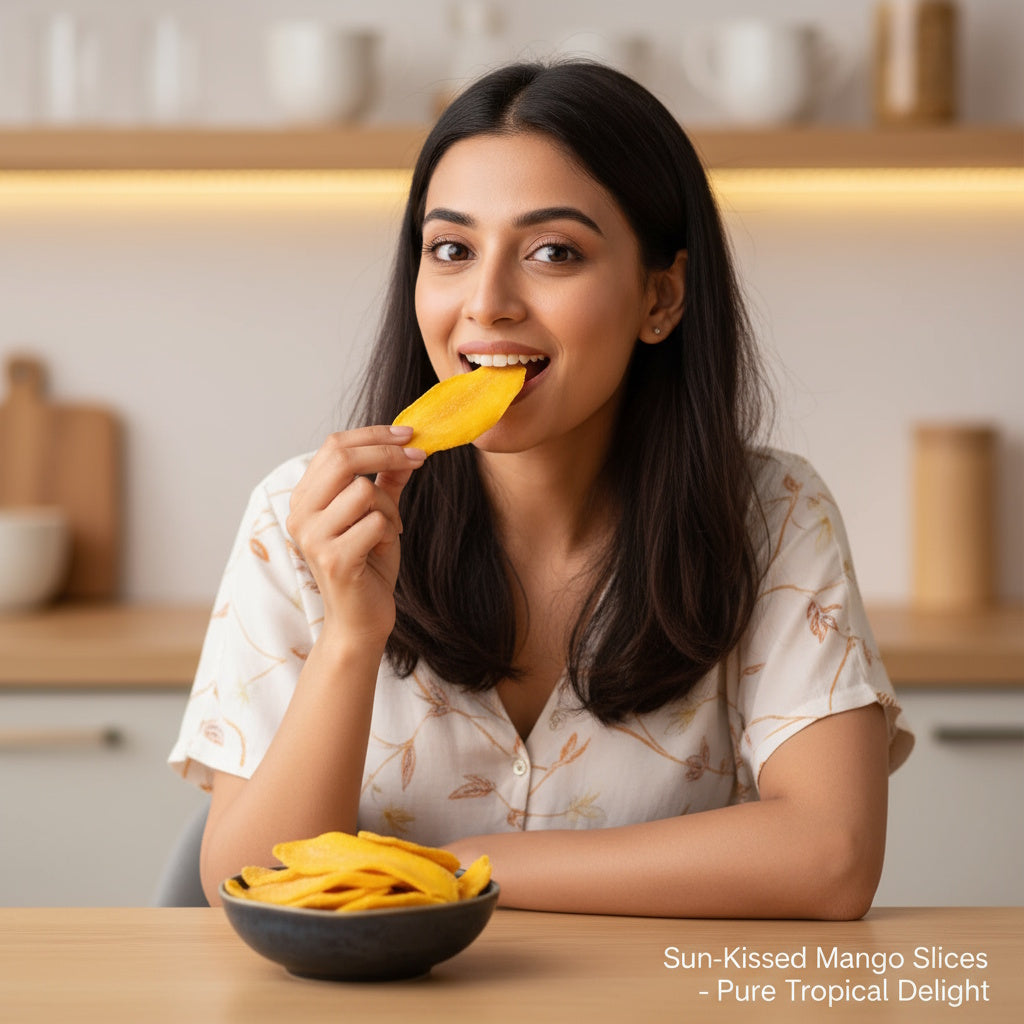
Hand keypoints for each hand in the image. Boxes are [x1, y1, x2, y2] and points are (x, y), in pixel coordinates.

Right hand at [287, 424, 424, 653]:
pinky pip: (374, 522)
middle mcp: (300, 514)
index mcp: (305, 499)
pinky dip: (389, 531)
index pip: (334, 446)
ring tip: (391, 529)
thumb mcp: (378, 516)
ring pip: (363, 491)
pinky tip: (384, 547)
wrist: (360, 621)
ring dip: (390, 507)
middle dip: (387, 452)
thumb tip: (407, 447)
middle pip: (342, 458)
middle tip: (418, 457)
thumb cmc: (367, 567)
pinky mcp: (333, 559)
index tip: (409, 434)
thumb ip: (387, 481)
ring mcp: (313, 537)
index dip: (374, 434)